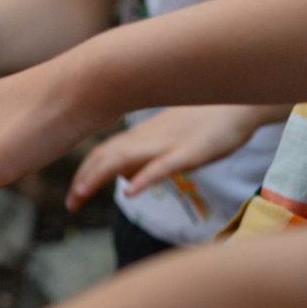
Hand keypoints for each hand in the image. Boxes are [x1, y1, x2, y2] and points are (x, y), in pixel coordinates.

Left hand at [68, 104, 279, 209]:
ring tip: (80, 195)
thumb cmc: (203, 122)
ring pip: (124, 160)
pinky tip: (130, 191)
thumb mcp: (167, 141)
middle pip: (105, 157)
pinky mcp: (190, 153)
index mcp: (141, 137)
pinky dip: (143, 178)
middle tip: (69, 204)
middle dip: (83, 179)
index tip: (71, 197)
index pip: (102, 153)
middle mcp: (147, 139)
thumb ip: (144, 157)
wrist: (237, 103)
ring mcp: (167, 145)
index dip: (83, 172)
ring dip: (98, 177)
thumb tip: (123, 179)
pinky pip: (162, 166)